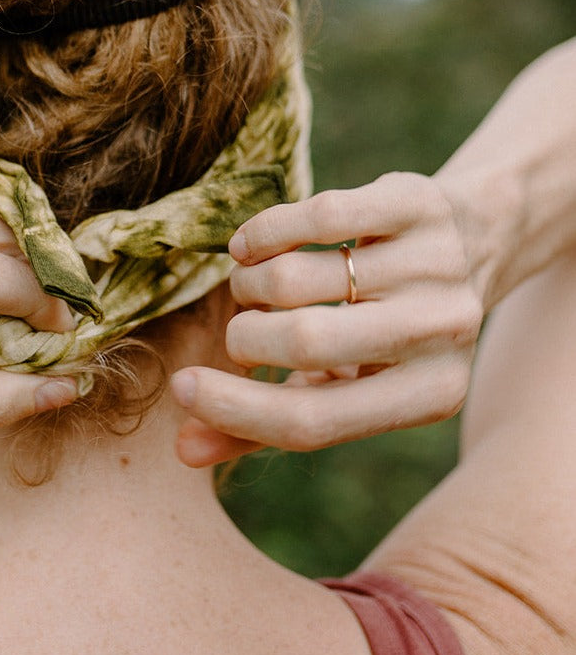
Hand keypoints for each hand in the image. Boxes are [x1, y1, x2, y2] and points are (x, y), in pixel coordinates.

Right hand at [171, 172, 484, 465]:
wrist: (473, 241)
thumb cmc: (386, 331)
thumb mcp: (344, 384)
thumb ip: (268, 419)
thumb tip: (185, 450)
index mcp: (430, 396)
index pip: (314, 422)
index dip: (233, 409)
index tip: (181, 387)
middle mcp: (441, 332)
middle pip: (304, 342)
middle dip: (244, 337)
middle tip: (242, 328)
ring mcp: (434, 265)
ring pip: (297, 276)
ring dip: (250, 283)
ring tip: (255, 286)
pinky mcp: (416, 204)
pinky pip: (314, 216)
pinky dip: (262, 233)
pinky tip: (252, 246)